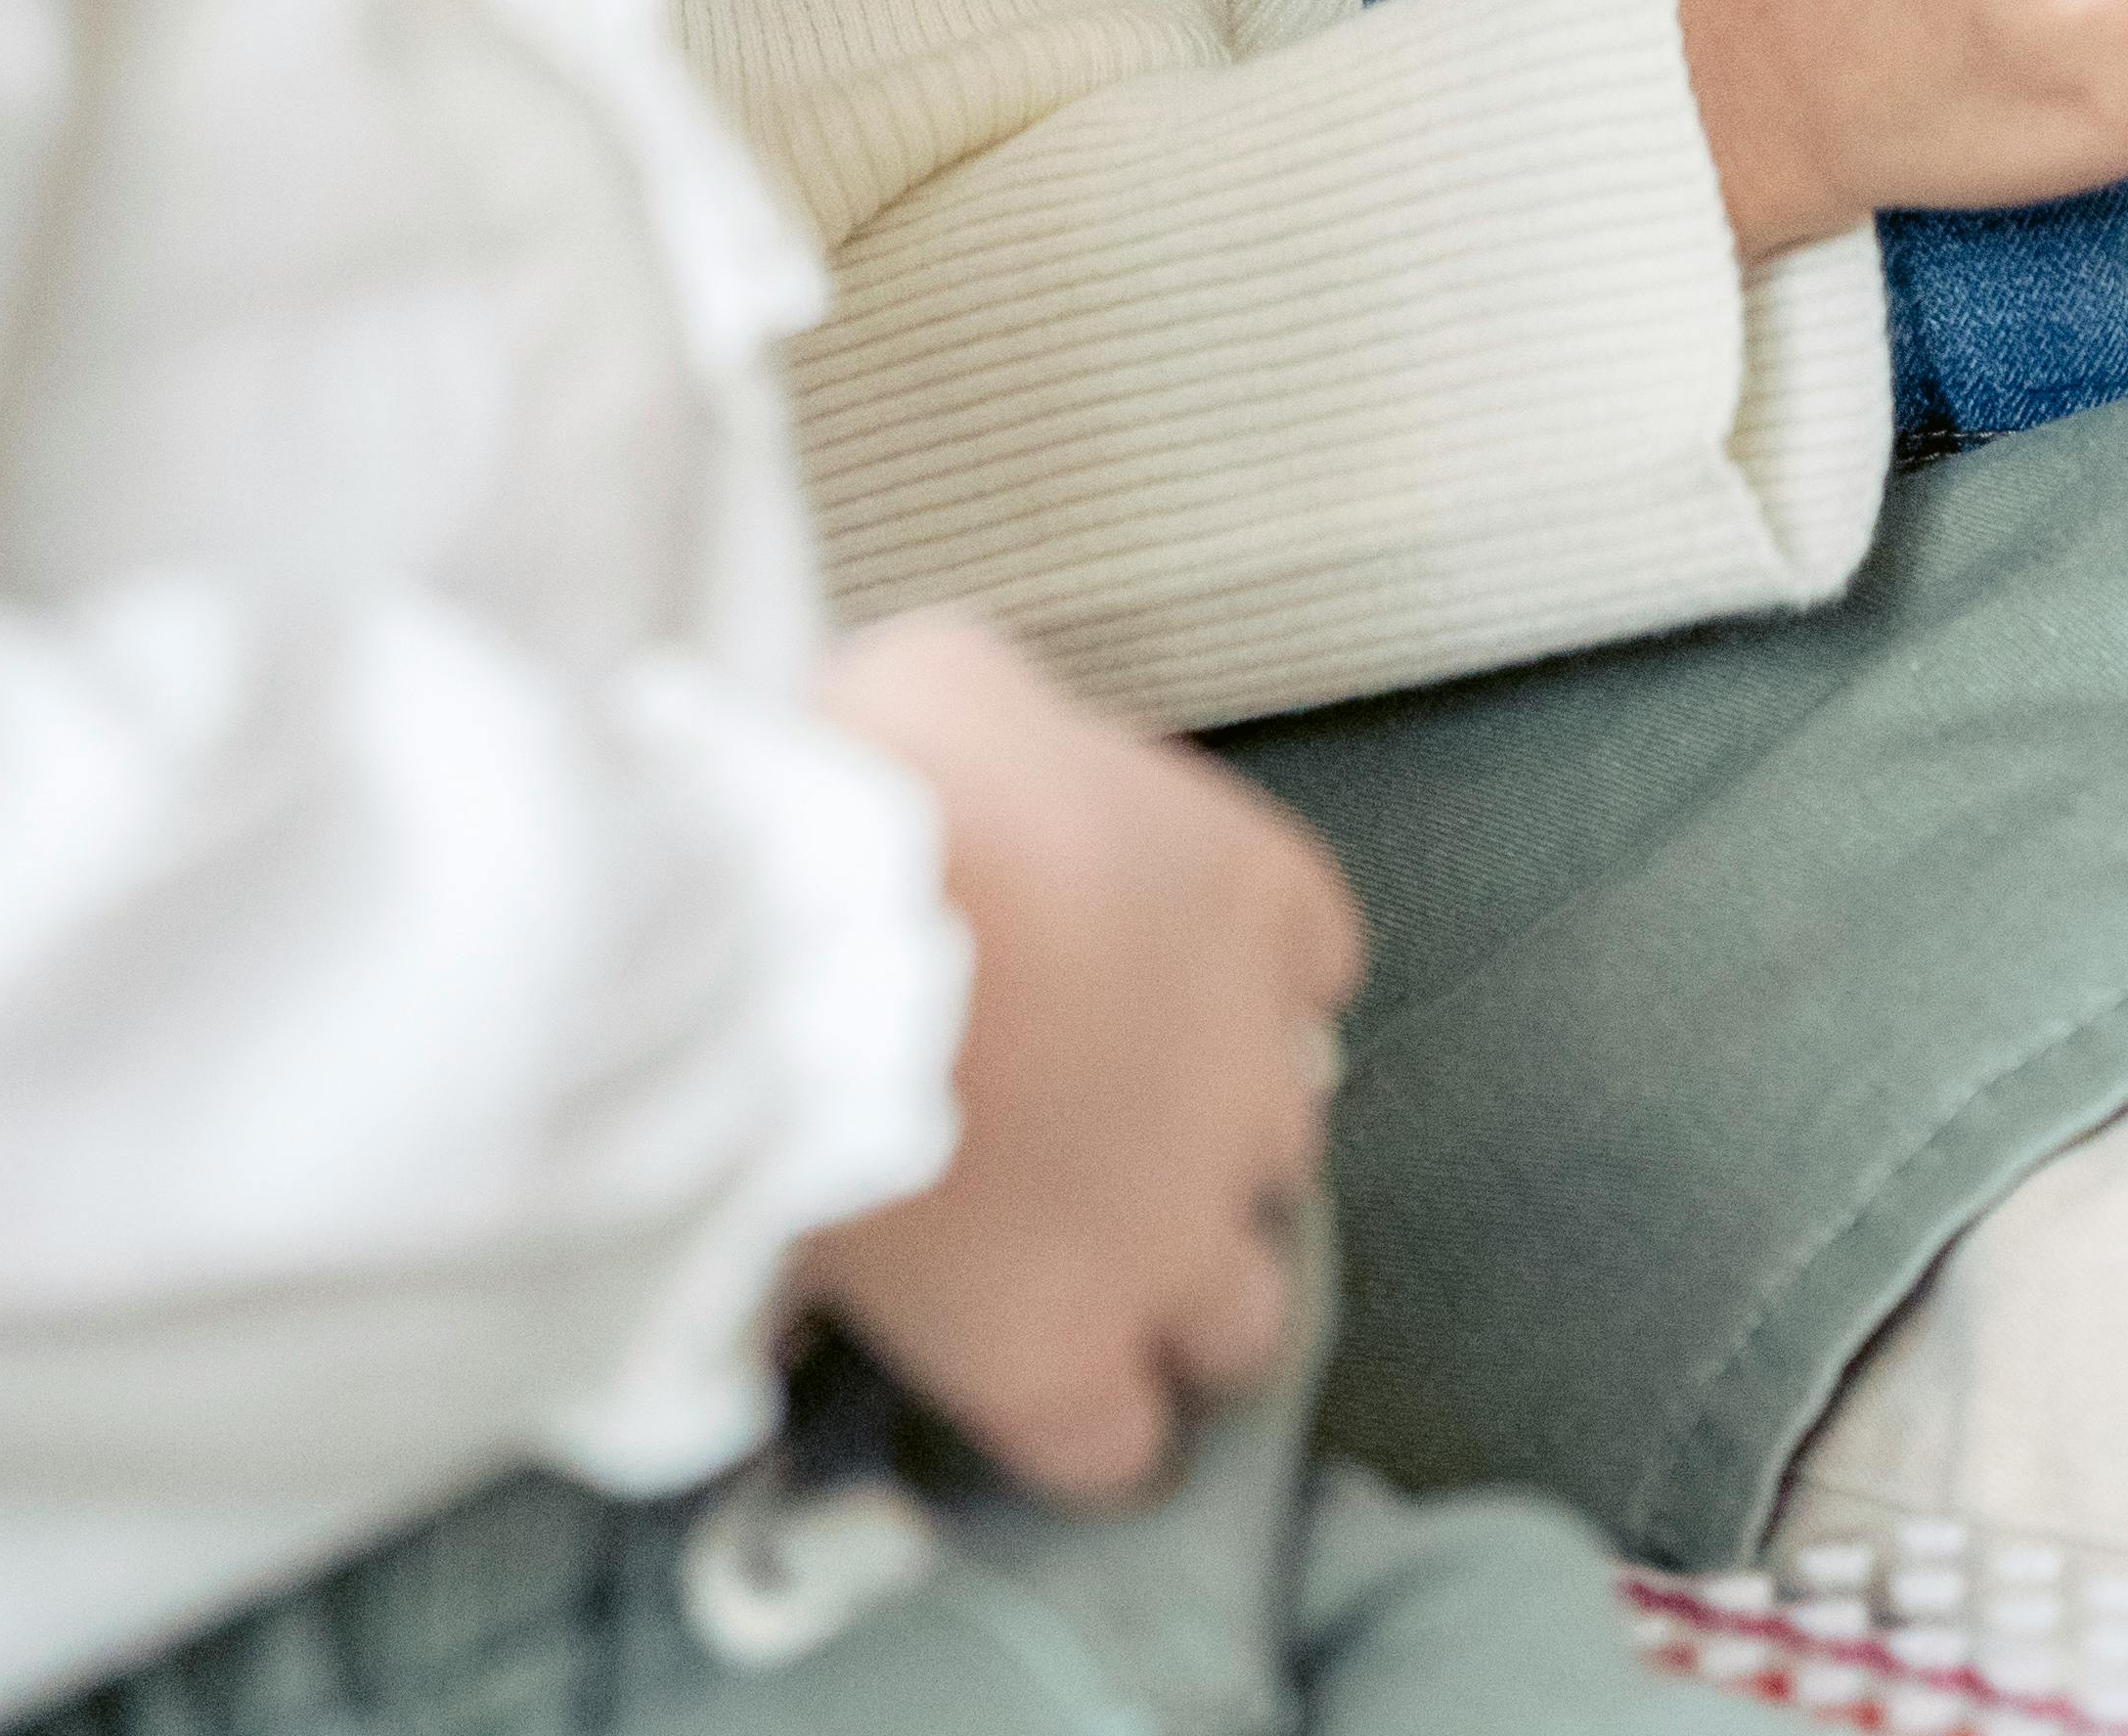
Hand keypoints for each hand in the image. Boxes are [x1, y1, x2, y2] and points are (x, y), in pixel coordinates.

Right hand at [805, 617, 1362, 1500]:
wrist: (813, 944)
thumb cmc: (882, 782)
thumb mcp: (960, 682)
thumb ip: (1017, 742)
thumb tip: (975, 764)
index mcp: (1245, 898)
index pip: (1315, 961)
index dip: (1240, 987)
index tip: (1163, 999)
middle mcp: (1248, 1075)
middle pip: (1279, 1144)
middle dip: (1203, 1151)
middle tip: (1092, 1142)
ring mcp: (1173, 1230)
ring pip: (1242, 1317)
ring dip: (1178, 1306)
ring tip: (1078, 1293)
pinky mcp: (1066, 1356)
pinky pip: (1119, 1445)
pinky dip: (1089, 1436)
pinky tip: (1028, 1406)